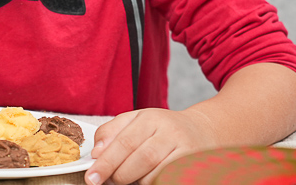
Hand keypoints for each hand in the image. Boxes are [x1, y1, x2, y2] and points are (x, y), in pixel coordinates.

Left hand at [85, 108, 216, 184]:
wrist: (204, 130)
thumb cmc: (163, 129)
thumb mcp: (137, 121)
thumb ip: (112, 132)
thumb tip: (96, 153)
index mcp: (151, 118)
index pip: (124, 142)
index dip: (106, 162)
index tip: (92, 178)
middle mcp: (170, 131)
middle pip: (140, 159)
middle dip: (120, 175)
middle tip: (110, 181)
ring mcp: (185, 149)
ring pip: (154, 174)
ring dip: (138, 181)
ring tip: (133, 178)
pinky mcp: (194, 166)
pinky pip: (168, 179)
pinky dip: (154, 182)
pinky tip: (149, 178)